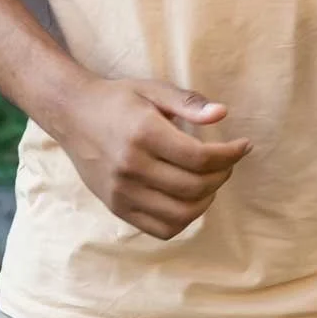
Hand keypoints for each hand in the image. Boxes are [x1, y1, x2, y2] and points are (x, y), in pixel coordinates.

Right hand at [59, 77, 252, 239]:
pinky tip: (190, 198)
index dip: (229, 155)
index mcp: (144, 134)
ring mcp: (122, 192)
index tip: (244, 146)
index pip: (199, 157)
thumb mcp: (153, 89)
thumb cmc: (119, 98)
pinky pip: (160, 228)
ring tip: (212, 181)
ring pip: (180, 214)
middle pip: (193, 187)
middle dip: (222, 176)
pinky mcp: (117, 208)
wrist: (73, 115)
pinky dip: (184, 218)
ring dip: (206, 200)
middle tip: (228, 162)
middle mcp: (132, 167)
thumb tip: (222, 115)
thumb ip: (188, 102)